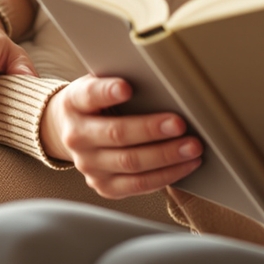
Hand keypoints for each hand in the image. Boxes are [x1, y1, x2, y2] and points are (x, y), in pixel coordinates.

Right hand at [38, 76, 201, 197]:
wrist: (71, 131)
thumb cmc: (98, 102)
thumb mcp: (99, 83)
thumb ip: (120, 79)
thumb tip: (162, 77)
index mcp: (74, 104)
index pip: (89, 96)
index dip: (107, 92)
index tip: (127, 88)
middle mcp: (76, 137)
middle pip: (116, 135)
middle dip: (150, 130)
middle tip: (180, 124)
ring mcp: (89, 165)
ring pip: (130, 163)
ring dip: (165, 156)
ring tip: (192, 147)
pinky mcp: (104, 186)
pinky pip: (137, 185)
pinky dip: (165, 176)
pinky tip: (185, 165)